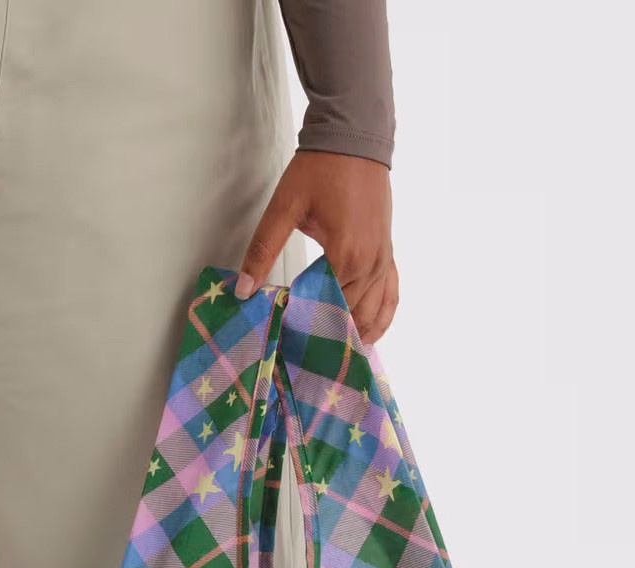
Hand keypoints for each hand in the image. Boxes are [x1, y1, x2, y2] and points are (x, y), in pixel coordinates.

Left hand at [234, 150, 397, 344]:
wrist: (355, 138)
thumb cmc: (320, 170)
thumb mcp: (284, 208)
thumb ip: (262, 250)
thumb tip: (243, 290)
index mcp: (345, 256)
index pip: (324, 307)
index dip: (305, 328)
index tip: (288, 345)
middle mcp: (370, 264)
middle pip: (349, 316)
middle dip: (328, 337)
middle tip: (306, 361)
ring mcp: (383, 260)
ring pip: (373, 313)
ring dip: (355, 335)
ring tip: (336, 360)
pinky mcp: (388, 253)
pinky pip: (391, 295)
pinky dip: (382, 318)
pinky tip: (369, 335)